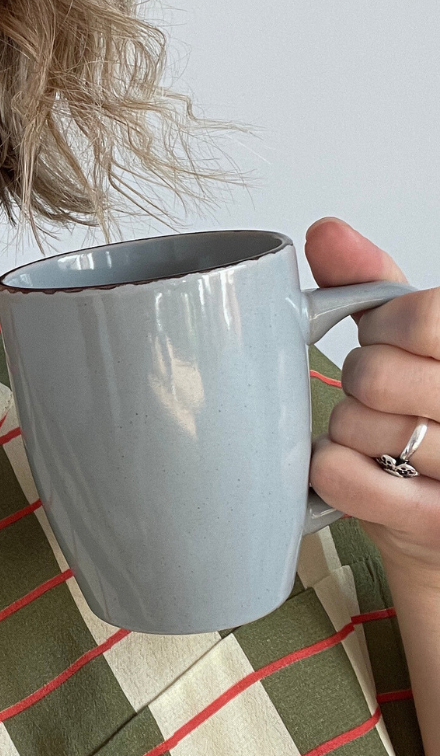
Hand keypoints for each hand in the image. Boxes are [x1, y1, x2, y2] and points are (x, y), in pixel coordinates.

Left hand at [305, 217, 439, 585]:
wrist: (438, 520)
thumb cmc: (429, 415)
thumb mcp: (417, 341)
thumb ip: (376, 282)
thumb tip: (326, 232)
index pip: (422, 316)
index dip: (384, 326)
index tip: (389, 340)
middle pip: (375, 373)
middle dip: (360, 382)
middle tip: (382, 397)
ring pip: (357, 425)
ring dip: (347, 429)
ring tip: (378, 439)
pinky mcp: (437, 524)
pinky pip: (345, 478)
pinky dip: (330, 468)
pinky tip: (351, 467)